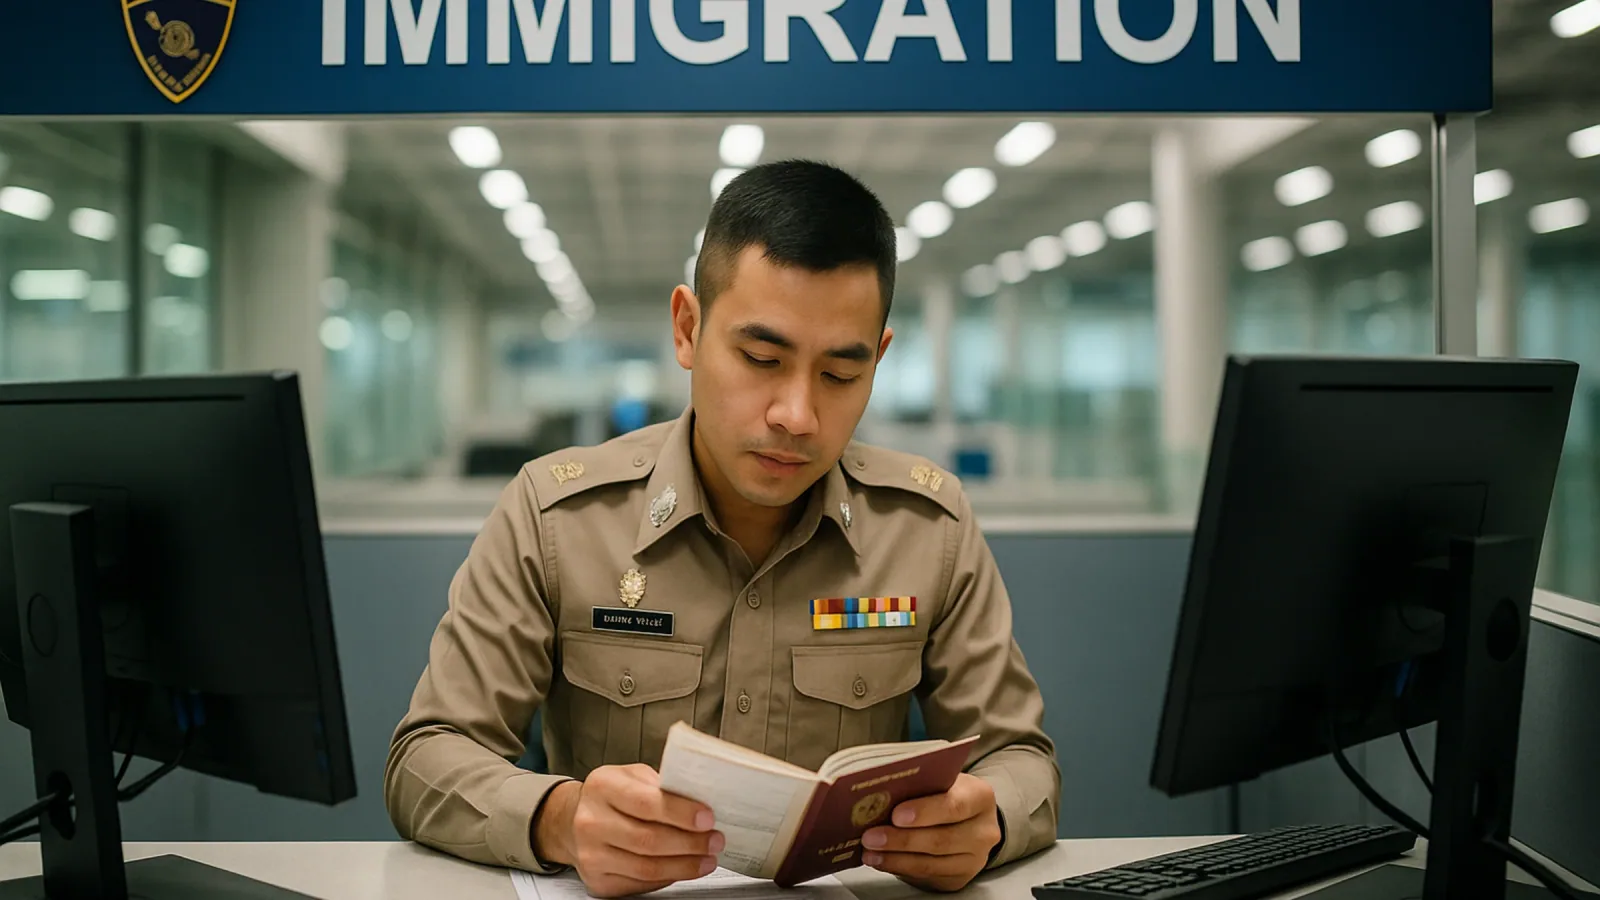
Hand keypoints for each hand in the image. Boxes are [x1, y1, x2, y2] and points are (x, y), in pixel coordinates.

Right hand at [533, 765, 724, 897]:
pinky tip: (683, 867)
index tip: (707, 818)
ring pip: (647, 867)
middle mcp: (591, 822)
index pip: (646, 803)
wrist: (573, 821)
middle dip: (690, 843)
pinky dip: (668, 877)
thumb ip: (662, 785)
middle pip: (649, 840)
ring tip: (706, 858)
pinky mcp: (598, 881)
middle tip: (714, 841)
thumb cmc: (612, 796)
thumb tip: (701, 801)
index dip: (680, 813)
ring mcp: (591, 855)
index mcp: (602, 786)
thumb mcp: (633, 776)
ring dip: (684, 865)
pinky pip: (641, 883)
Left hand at [859, 773, 1001, 892]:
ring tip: (869, 852)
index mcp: (980, 797)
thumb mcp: (941, 780)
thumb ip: (920, 783)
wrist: (968, 819)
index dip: (925, 811)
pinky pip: (926, 876)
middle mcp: (983, 831)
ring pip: (931, 863)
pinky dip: (899, 868)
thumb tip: (879, 792)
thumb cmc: (946, 793)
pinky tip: (880, 861)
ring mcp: (974, 859)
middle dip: (901, 840)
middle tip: (871, 836)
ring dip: (895, 858)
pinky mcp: (959, 878)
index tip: (896, 815)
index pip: (954, 805)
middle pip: (941, 839)